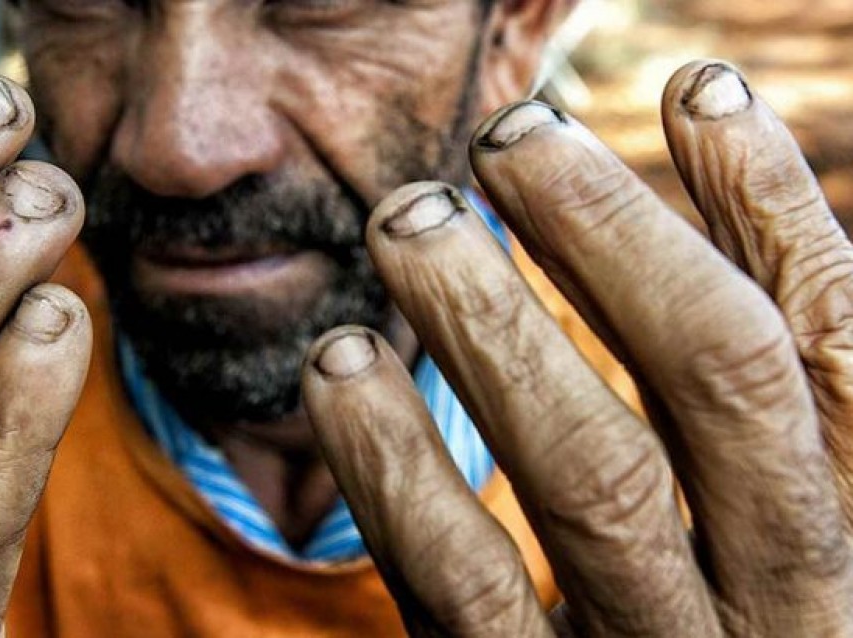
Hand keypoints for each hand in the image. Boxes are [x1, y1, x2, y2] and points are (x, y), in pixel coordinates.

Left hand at [302, 61, 852, 635]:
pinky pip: (465, 586)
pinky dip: (398, 465)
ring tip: (407, 218)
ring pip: (591, 474)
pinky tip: (343, 365)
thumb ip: (779, 422)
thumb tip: (745, 235)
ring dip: (491, 325)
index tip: (697, 84)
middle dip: (613, 236)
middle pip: (719, 381)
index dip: (773, 202)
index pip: (838, 344)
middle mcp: (795, 601)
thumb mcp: (795, 532)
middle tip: (506, 133)